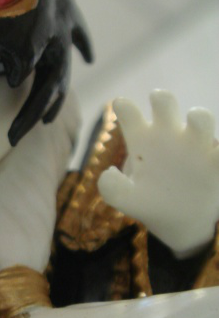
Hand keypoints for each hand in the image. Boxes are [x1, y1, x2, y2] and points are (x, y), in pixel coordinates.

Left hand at [98, 90, 218, 256]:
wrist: (177, 219)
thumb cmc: (148, 200)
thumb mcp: (126, 199)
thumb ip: (112, 190)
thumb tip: (109, 173)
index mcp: (141, 138)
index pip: (129, 114)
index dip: (125, 107)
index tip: (121, 105)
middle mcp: (168, 135)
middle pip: (165, 105)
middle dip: (162, 99)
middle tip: (157, 99)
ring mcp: (194, 145)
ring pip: (200, 120)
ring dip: (199, 117)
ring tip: (194, 118)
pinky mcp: (216, 162)